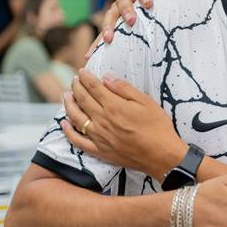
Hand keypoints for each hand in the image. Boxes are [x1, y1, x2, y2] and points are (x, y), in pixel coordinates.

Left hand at [62, 68, 185, 180]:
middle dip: (76, 87)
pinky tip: (63, 124)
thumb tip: (106, 77)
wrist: (162, 155)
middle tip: (74, 80)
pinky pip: (78, 141)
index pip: (94, 87)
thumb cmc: (158, 127)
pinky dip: (68, 132)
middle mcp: (102, 120)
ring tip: (66, 96)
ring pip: (76, 118)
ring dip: (68, 105)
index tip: (81, 71)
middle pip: (83, 100)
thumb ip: (124, 89)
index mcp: (114, 106)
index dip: (86, 77)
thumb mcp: (146, 102)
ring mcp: (99, 137)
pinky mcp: (100, 151)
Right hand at [86, 0, 181, 57]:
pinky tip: (93, 52)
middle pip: (122, 0)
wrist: (160, 7)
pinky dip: (98, 42)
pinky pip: (105, 31)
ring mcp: (118, 10)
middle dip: (126, 10)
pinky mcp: (114, 24)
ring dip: (108, 26)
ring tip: (109, 38)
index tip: (149, 4)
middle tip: (131, 21)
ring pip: (110, 15)